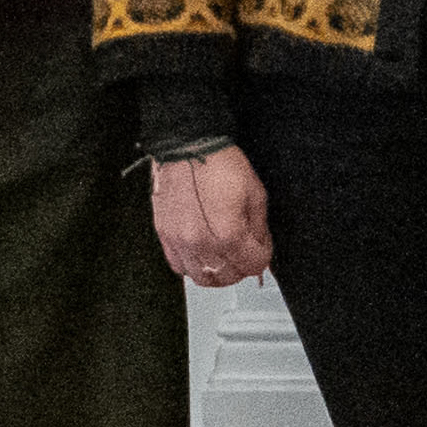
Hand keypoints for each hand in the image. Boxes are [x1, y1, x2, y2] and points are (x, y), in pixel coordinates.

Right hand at [145, 148, 271, 286]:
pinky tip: (203, 252)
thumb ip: (259, 228)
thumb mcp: (255, 194)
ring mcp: (178, 241)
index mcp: (227, 234)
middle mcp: (199, 243)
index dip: (262, 257)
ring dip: (217, 272)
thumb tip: (260, 245)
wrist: (188, 148)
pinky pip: (177, 265)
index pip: (252, 265)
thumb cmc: (220, 165)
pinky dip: (193, 265)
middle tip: (246, 254)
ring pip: (200, 277)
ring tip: (225, 257)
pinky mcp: (164, 235)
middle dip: (241, 268)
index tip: (262, 248)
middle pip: (226, 278)